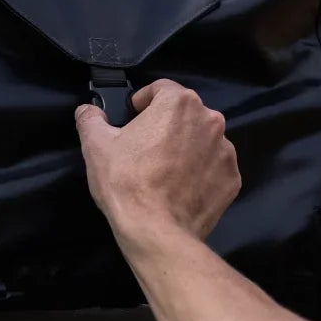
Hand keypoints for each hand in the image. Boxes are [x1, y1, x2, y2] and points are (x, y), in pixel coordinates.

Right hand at [75, 79, 240, 246]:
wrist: (157, 232)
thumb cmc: (126, 183)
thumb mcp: (96, 146)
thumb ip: (91, 119)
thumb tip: (88, 111)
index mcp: (179, 103)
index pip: (161, 89)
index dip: (143, 101)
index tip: (132, 118)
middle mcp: (210, 120)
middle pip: (185, 114)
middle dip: (166, 125)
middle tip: (145, 149)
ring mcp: (225, 151)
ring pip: (202, 140)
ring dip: (186, 148)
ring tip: (164, 172)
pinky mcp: (232, 179)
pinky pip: (213, 167)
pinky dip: (200, 173)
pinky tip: (180, 189)